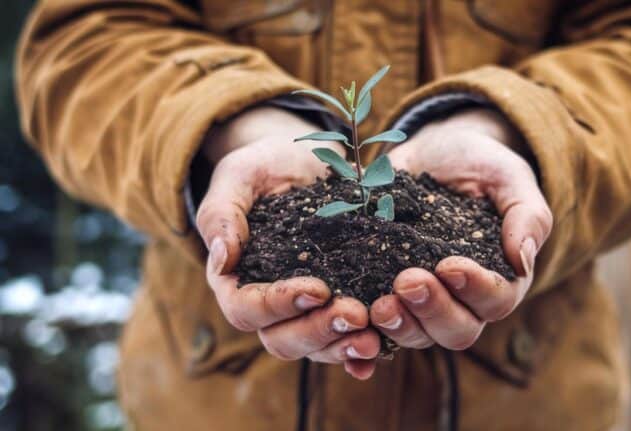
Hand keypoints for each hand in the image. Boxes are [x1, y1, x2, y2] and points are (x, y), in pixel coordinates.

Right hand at [197, 106, 378, 378]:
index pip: (246, 309)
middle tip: (356, 314)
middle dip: (319, 330)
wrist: (306, 161)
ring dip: (343, 344)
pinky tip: (382, 347)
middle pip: (282, 339)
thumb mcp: (240, 175)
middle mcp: (269, 304)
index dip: (278, 306)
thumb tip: (219, 258)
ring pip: (316, 347)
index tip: (317, 288)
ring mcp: (305, 310)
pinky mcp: (339, 304)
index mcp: (236, 278)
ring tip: (374, 333)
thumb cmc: (265, 166)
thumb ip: (222, 213)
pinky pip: (345, 339)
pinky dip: (360, 351)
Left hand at [370, 108, 551, 349]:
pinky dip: (364, 333)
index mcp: (500, 277)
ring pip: (416, 334)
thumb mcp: (507, 176)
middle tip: (407, 281)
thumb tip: (523, 260)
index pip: (495, 300)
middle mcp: (462, 300)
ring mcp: (422, 301)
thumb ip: (527, 215)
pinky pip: (376, 327)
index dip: (474, 289)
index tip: (449, 264)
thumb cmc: (478, 164)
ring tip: (378, 303)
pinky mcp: (384, 292)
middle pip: (456, 330)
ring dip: (398, 324)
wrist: (432, 153)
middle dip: (432, 311)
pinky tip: (350, 321)